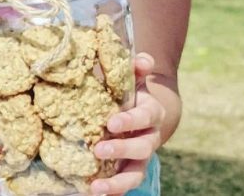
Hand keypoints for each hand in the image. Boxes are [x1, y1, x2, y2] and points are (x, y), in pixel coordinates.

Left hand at [89, 53, 164, 195]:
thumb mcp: (130, 78)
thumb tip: (143, 60)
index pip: (145, 117)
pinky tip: (93, 192)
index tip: (111, 123)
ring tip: (97, 187)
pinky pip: (125, 185)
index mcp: (150, 112)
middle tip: (98, 149)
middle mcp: (149, 137)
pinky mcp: (130, 171)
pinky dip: (113, 191)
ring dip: (118, 182)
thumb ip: (134, 67)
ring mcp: (140, 157)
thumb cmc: (128, 92)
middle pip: (141, 147)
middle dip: (121, 149)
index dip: (130, 120)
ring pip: (135, 173)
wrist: (140, 113)